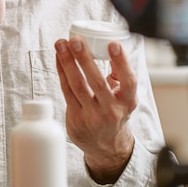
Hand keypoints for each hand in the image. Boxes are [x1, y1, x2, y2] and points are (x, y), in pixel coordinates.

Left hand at [55, 37, 136, 183]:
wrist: (106, 146)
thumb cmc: (114, 112)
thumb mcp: (125, 96)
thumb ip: (120, 73)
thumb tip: (111, 47)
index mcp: (128, 101)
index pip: (128, 80)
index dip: (121, 62)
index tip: (113, 44)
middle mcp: (112, 110)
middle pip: (96, 81)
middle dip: (84, 58)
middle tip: (75, 40)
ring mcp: (92, 116)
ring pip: (77, 85)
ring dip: (67, 62)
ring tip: (61, 44)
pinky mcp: (76, 118)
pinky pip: (66, 90)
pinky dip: (62, 71)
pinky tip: (59, 58)